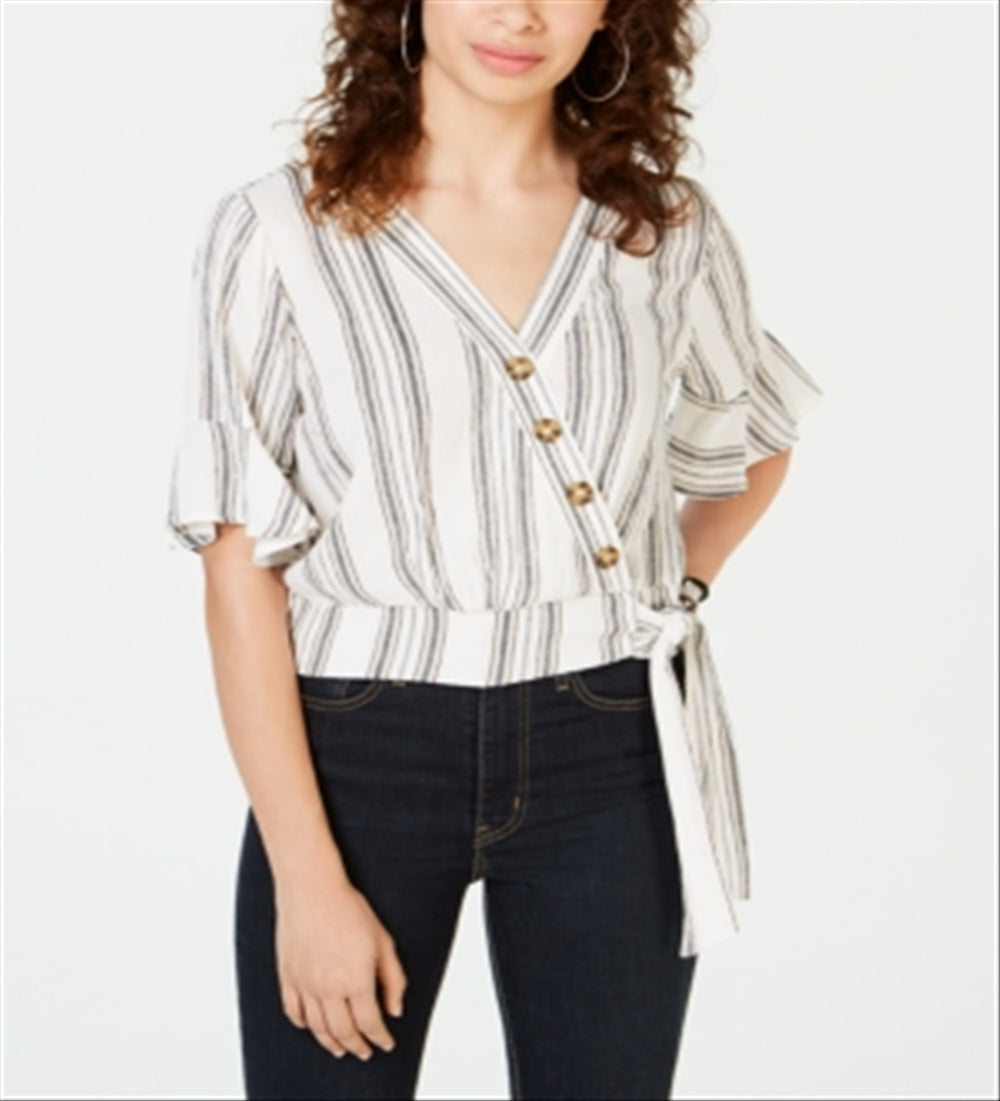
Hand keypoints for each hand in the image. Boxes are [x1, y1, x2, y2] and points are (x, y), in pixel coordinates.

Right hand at [274, 878, 407, 1061]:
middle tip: (364, 1053)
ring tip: (340, 1049)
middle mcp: (328, 988)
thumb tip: (395, 1009)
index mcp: (356, 979)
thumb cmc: (349, 909)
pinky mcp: (287, 976)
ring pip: (317, 1028)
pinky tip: (312, 1027)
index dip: (380, 1038)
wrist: (312, 889)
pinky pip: (293, 1012)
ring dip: (330, 1043)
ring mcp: (305, 984)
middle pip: (343, 1032)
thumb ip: (393, 979)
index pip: (370, 1023)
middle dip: (356, 1046)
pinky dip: (303, 1025)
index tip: (386, 1044)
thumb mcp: (383, 941)